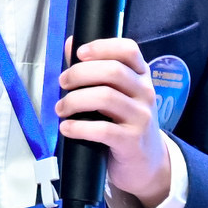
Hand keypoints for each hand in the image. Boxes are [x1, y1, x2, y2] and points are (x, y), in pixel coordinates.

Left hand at [56, 37, 169, 207]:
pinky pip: (102, 129)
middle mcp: (145, 92)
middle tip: (62, 82)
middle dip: (80, 73)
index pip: (129, 50)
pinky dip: (79, 127)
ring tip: (61, 108)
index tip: (79, 53)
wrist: (146, 163)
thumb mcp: (116, 94)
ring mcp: (141, 117)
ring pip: (106, 97)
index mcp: (141, 75)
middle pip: (113, 71)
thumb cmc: (123, 122)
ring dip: (75, 100)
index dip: (102, 47)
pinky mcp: (132, 141)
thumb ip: (94, 70)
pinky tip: (67, 128)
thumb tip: (70, 44)